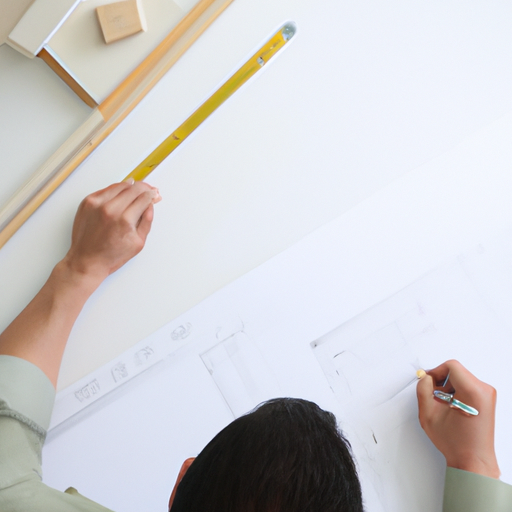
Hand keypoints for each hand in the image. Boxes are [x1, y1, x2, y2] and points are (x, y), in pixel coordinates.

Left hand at [62, 180, 160, 282]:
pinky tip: (121, 196)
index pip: (144, 197)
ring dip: (131, 187)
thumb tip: (150, 203)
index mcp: (124, 220)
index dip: (152, 194)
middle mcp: (109, 209)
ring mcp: (96, 204)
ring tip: (135, 193)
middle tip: (148, 191)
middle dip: (144, 188)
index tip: (155, 194)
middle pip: (134, 188)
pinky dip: (116, 190)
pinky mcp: (87, 202)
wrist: (87, 261)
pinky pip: (106, 189)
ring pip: (120, 185)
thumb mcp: (138, 242)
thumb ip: (147, 220)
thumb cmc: (111, 255)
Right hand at [417, 359, 499, 477]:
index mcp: (473, 392)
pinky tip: (451, 407)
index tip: (429, 382)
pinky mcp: (486, 400)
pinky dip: (456, 392)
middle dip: (441, 382)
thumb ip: (423, 390)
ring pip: (461, 378)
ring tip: (443, 406)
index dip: (436, 372)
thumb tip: (425, 378)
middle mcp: (484, 391)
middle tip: (434, 397)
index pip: (451, 366)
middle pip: (456, 371)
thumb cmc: (456, 443)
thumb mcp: (428, 414)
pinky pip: (467, 386)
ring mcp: (487, 395)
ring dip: (448, 388)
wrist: (473, 460)